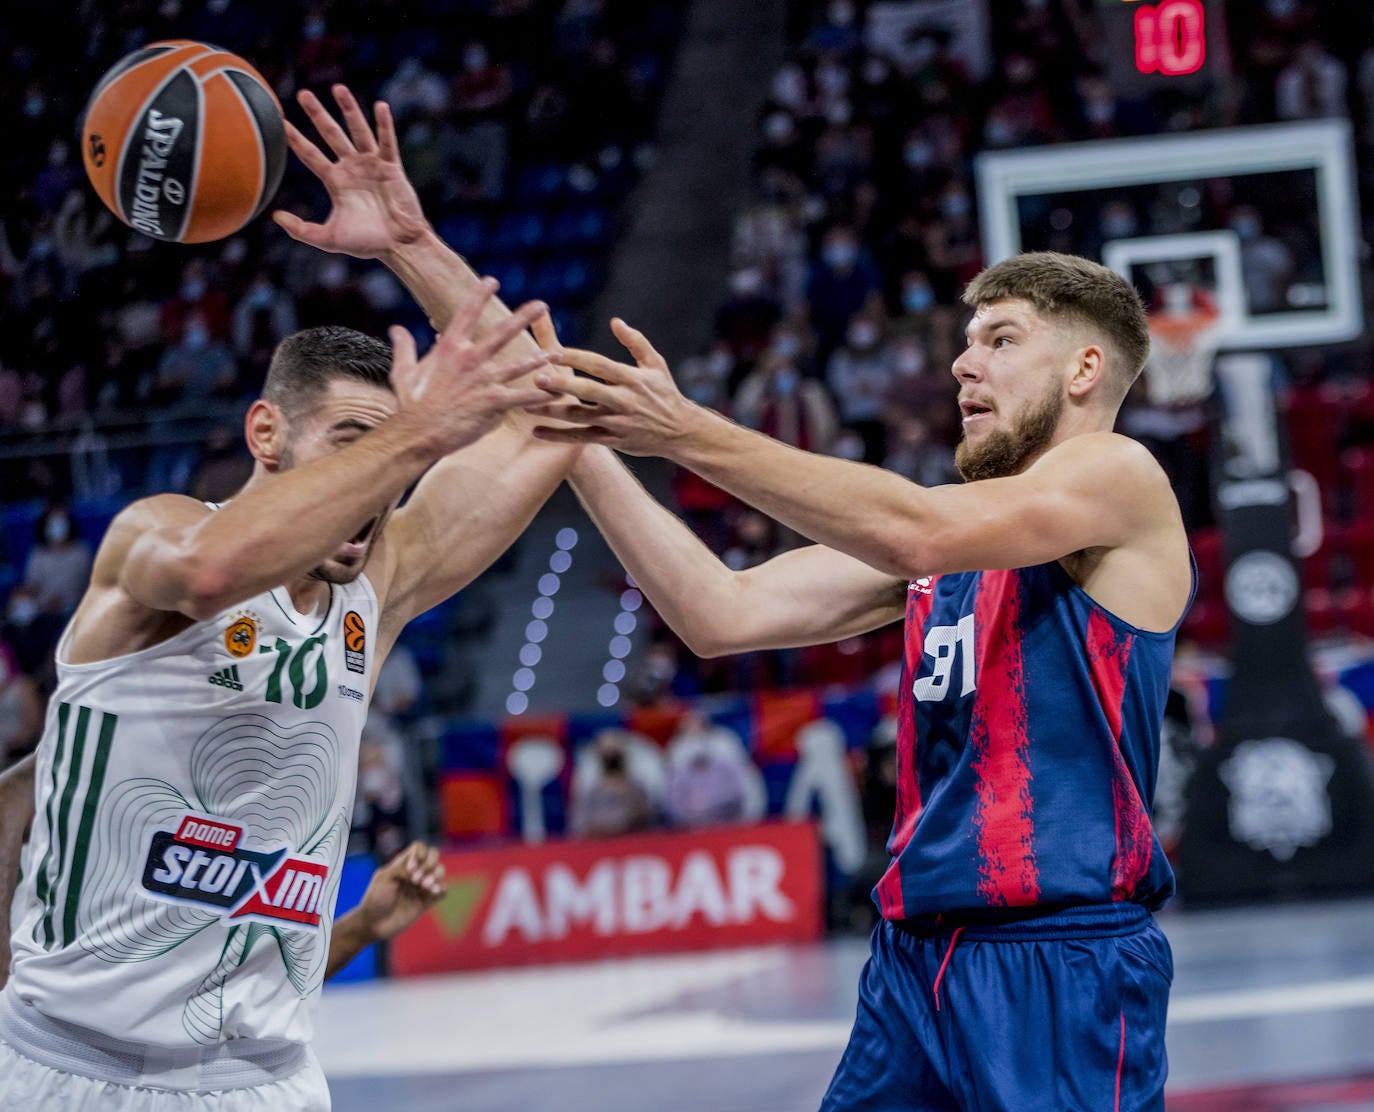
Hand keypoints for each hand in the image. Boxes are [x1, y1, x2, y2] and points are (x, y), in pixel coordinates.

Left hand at [273, 84, 428, 260]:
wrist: (399, 245)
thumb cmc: (367, 243)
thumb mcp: (329, 238)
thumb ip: (301, 229)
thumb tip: (275, 216)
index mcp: (336, 181)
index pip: (310, 154)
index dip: (295, 138)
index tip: (280, 120)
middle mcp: (352, 168)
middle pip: (331, 134)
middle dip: (317, 114)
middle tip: (303, 94)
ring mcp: (372, 165)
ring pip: (358, 131)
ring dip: (349, 109)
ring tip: (338, 88)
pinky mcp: (392, 167)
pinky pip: (387, 142)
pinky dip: (384, 125)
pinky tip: (380, 107)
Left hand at [356, 841, 446, 942]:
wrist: (373, 924)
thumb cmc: (374, 899)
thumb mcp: (383, 878)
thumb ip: (402, 868)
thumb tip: (419, 870)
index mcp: (403, 865)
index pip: (419, 848)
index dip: (419, 853)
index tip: (410, 868)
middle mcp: (414, 873)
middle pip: (433, 856)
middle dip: (429, 863)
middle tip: (415, 880)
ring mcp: (421, 888)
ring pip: (440, 872)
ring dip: (436, 875)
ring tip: (425, 886)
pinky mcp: (426, 903)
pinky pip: (442, 892)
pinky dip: (442, 888)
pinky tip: (434, 892)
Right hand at [389, 282, 553, 455]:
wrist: (418, 433)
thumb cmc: (410, 404)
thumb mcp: (403, 371)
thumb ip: (404, 347)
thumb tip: (396, 328)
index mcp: (449, 348)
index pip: (466, 314)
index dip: (479, 295)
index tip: (492, 280)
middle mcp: (470, 359)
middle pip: (502, 332)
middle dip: (524, 317)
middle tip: (542, 304)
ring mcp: (484, 380)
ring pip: (519, 364)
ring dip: (540, 358)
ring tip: (558, 352)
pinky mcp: (494, 402)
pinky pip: (523, 396)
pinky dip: (542, 395)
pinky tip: (559, 393)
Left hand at [526, 319, 703, 455]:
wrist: (680, 432)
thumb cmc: (665, 393)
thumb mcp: (656, 364)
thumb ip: (636, 341)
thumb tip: (616, 321)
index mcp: (632, 378)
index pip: (599, 365)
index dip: (576, 358)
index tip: (553, 351)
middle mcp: (623, 400)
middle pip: (587, 391)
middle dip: (562, 384)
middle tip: (536, 378)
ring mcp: (616, 422)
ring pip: (580, 417)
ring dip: (552, 411)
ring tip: (526, 406)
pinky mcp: (612, 440)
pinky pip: (581, 438)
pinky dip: (559, 436)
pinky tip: (537, 431)